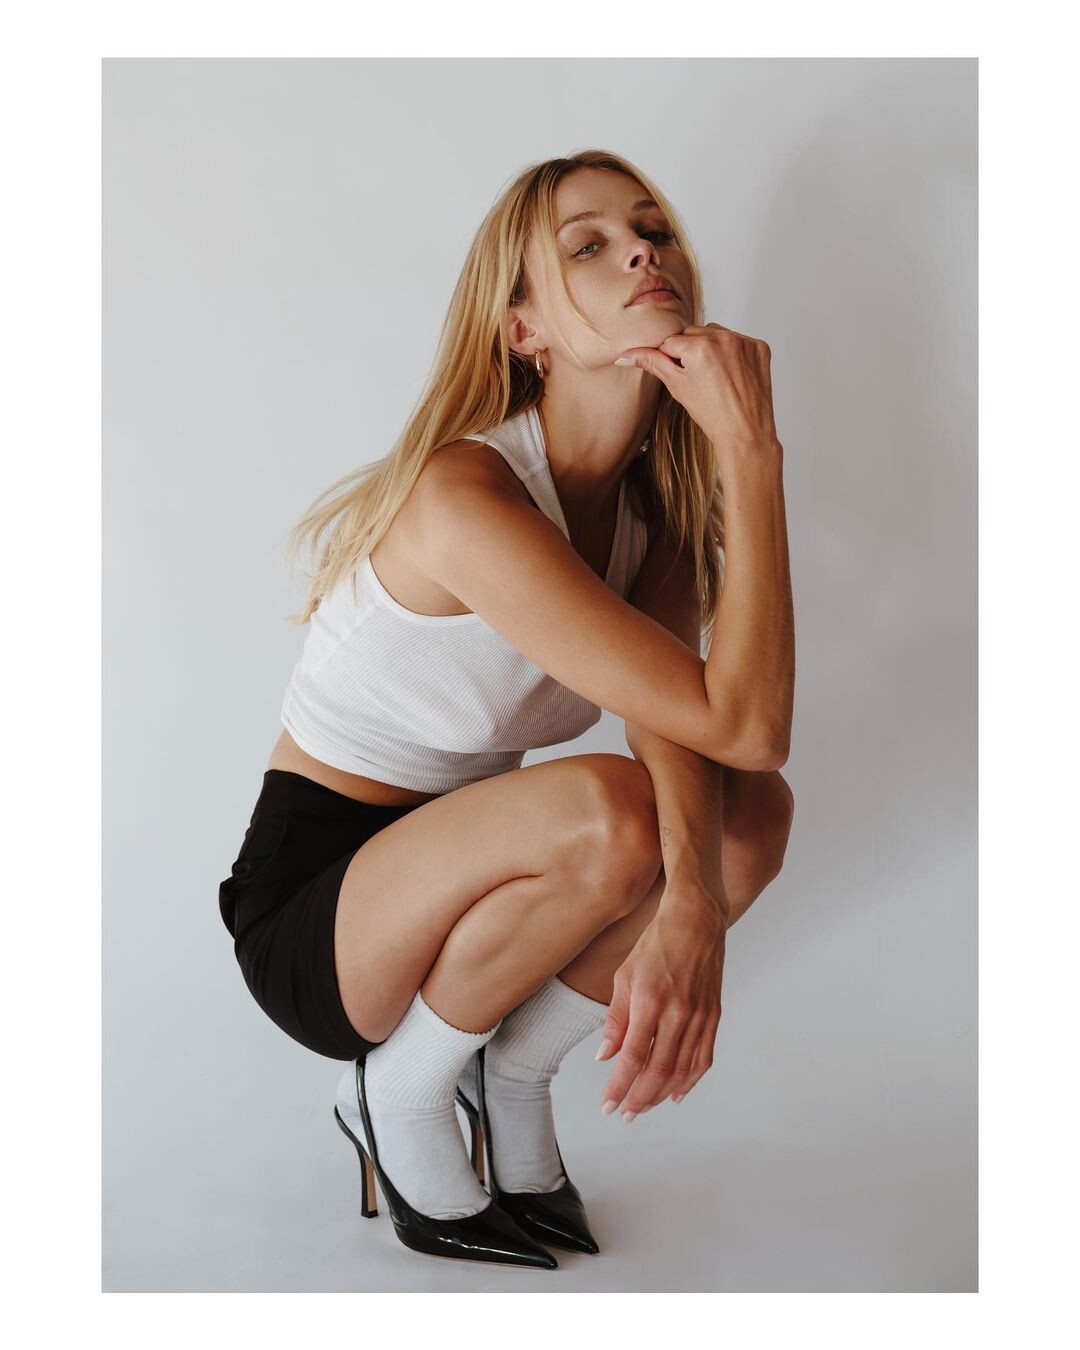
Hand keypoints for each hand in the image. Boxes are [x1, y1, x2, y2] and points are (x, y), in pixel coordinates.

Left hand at [596, 889, 725, 1119]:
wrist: (695, 920)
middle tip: (624, 1113)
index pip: (632, 1056)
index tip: (608, 1106)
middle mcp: (678, 1012)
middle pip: (658, 1070)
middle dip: (639, 1098)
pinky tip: (677, 1093)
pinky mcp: (714, 1014)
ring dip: (662, 1094)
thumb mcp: (624, 975)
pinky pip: (704, 1057)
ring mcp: (700, 1015)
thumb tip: (605, 1056)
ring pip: (682, 1069)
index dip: (619, 1086)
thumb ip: (616, 1019)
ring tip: (644, 1106)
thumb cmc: (655, 944)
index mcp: (650, 1001)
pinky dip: (690, 1080)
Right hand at [614, 322, 779, 462]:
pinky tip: (731, 374)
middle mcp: (723, 337)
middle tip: (698, 378)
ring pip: (715, 333)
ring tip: (714, 376)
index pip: (671, 341)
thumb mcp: (677, 386)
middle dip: (690, 350)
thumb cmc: (711, 414)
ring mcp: (744, 342)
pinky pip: (737, 341)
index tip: (682, 377)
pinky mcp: (759, 348)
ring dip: (710, 347)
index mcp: (699, 345)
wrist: (745, 433)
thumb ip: (652, 363)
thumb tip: (626, 354)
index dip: (672, 360)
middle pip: (693, 333)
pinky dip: (732, 353)